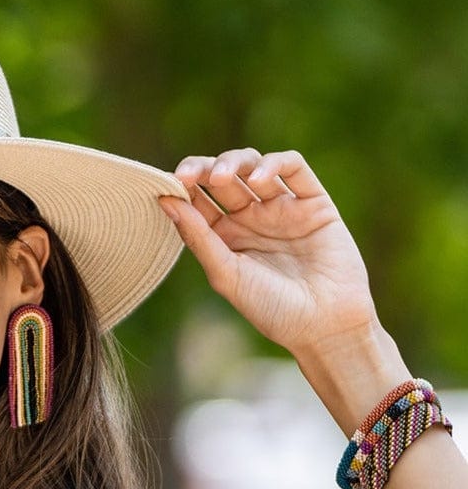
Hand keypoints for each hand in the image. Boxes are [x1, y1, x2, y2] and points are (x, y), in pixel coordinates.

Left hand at [160, 148, 374, 360]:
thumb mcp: (226, 275)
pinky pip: (294, 168)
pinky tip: (259, 178)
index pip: (198, 201)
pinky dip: (274, 164)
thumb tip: (165, 201)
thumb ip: (198, 238)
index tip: (168, 186)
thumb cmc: (271, 309)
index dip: (183, 188)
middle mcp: (251, 219)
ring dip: (234, 163)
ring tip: (221, 177)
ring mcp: (282, 208)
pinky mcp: (313, 202)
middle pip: (222, 178)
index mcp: (225, 237)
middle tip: (189, 175)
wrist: (324, 325)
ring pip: (253, 166)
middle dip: (203, 170)